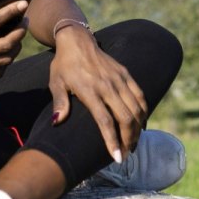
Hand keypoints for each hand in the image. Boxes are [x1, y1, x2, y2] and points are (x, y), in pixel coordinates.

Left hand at [48, 28, 147, 162]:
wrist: (78, 41)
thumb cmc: (64, 65)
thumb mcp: (56, 83)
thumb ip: (59, 103)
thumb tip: (56, 122)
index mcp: (90, 90)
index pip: (105, 120)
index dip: (112, 140)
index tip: (116, 157)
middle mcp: (108, 85)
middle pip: (125, 117)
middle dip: (129, 139)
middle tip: (126, 154)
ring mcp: (119, 79)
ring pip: (136, 108)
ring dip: (137, 129)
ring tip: (133, 144)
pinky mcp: (126, 74)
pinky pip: (140, 96)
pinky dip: (143, 112)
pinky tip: (141, 124)